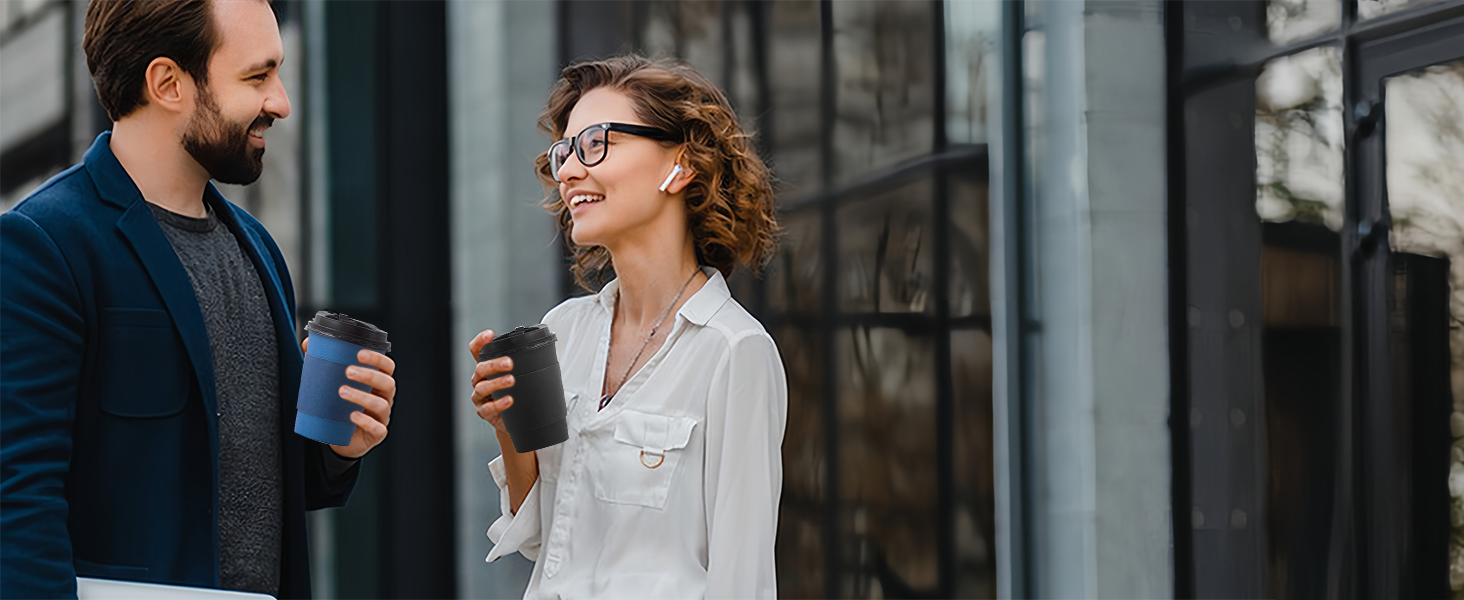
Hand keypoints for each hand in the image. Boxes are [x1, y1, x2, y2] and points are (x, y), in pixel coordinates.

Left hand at [301, 337, 395, 458]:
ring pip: (382, 404)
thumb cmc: (339, 407)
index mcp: (377, 383)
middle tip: (348, 371)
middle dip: (369, 375)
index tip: (360, 353)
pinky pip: (377, 428)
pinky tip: (352, 416)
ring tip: (342, 392)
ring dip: (363, 396)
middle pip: (388, 383)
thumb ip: (322, 364)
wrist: (337, 438)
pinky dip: (366, 421)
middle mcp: (383, 398)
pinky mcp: (376, 433)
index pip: (387, 367)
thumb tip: (308, 343)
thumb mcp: (332, 385)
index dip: (378, 358)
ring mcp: (382, 416)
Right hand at [468, 329, 516, 433]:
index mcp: (487, 369)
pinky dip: (498, 404)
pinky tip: (509, 401)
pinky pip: (488, 409)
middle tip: (509, 363)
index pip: (477, 352)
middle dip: (494, 364)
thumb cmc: (517, 395)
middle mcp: (480, 381)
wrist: (514, 421)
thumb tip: (546, 350)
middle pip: (480, 368)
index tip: (490, 334)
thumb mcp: (518, 377)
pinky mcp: (484, 412)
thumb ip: (524, 365)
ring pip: (482, 387)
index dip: (480, 342)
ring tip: (511, 380)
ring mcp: (480, 397)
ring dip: (497, 383)